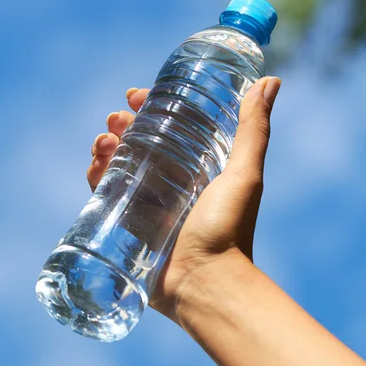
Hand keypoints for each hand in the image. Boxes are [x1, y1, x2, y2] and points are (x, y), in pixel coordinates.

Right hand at [88, 77, 280, 323]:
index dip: (150, 107)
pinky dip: (97, 177)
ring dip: (106, 147)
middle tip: (115, 119)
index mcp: (197, 168)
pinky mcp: (128, 226)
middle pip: (139, 143)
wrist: (206, 285)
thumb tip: (271, 80)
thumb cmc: (229, 229)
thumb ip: (254, 130)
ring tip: (102, 142)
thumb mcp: (243, 175)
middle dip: (122, 125)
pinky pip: (106, 195)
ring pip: (119, 165)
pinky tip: (94, 166)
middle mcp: (171, 183)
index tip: (136, 94)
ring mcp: (148, 205)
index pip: (169, 127)